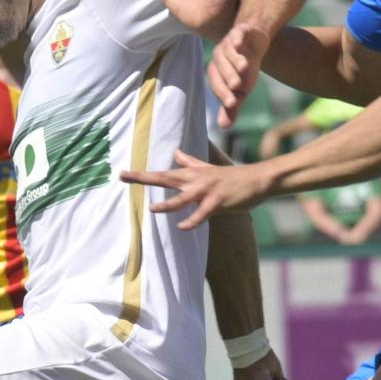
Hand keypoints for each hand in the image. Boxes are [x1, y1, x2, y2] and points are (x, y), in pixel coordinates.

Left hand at [119, 150, 269, 229]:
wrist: (257, 179)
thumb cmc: (231, 176)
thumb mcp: (208, 168)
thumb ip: (190, 162)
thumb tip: (176, 152)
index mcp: (191, 173)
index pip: (162, 173)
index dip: (142, 174)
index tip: (123, 173)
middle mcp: (196, 179)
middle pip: (165, 178)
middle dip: (144, 178)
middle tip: (124, 176)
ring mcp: (207, 190)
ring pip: (183, 198)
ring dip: (167, 205)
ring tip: (152, 210)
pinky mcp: (218, 201)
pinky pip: (203, 213)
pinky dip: (192, 220)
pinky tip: (182, 227)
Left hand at [206, 17, 270, 128]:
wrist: (255, 43)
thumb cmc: (245, 70)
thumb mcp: (241, 90)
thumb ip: (232, 106)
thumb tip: (224, 127)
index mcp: (217, 72)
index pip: (216, 83)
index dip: (223, 93)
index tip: (232, 104)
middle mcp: (219, 56)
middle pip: (220, 66)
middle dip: (228, 76)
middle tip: (237, 86)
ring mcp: (228, 42)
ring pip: (228, 50)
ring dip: (235, 58)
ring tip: (245, 66)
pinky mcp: (239, 31)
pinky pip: (236, 34)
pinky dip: (237, 38)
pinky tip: (240, 44)